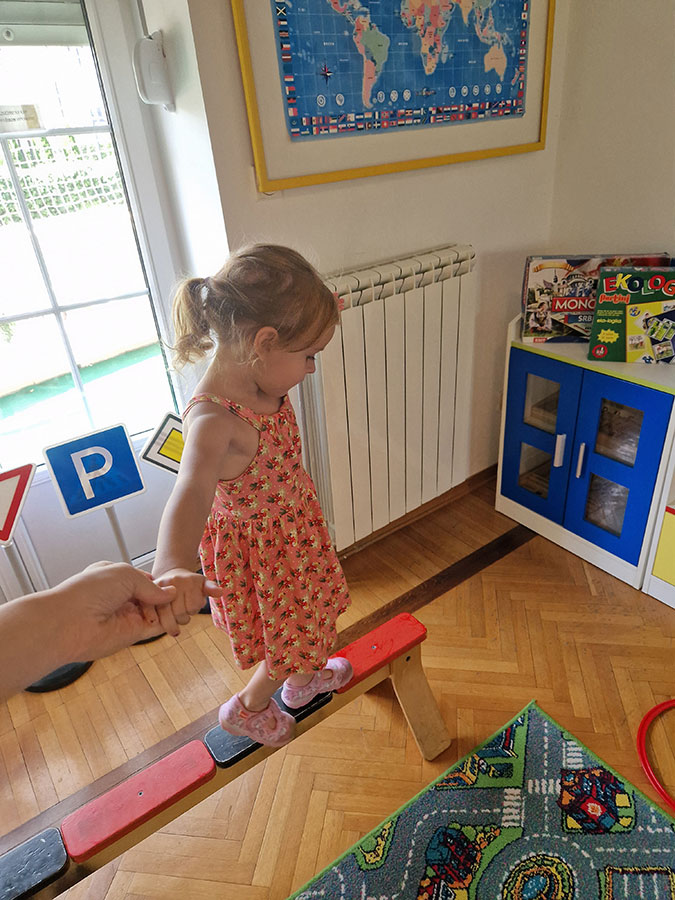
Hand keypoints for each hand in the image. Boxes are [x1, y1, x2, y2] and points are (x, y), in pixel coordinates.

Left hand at [54, 561, 177, 661]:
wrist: (70, 622)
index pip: (144, 579)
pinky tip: (179, 617)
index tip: (175, 582)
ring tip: (184, 605)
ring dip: (168, 609)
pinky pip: (154, 628)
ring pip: (154, 612)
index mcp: (114, 578)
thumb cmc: (90, 591)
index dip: (159, 582)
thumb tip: (170, 593)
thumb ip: (150, 586)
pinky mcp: (131, 635)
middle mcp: (120, 597)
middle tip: (184, 595)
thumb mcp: (126, 575)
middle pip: (150, 597)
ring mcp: (126, 616)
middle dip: (165, 596)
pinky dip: (167, 623)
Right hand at [152, 568, 222, 636]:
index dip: (194, 610)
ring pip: (165, 615)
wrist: (171, 575)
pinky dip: (152, 617)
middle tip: (183, 615)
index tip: (192, 607)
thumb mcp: (203, 583)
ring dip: (170, 623)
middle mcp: (173, 583)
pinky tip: (155, 623)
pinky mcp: (147, 594)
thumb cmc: (191, 584)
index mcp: (188, 580)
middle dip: (182, 618)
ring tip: (173, 622)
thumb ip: (211, 588)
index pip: (193, 605)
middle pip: (179, 612)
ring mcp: (159, 588)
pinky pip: (149, 609)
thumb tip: (220, 592)